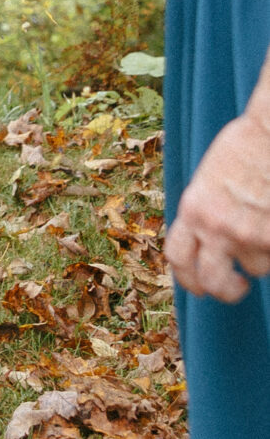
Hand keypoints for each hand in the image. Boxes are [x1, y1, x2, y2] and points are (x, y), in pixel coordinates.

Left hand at [166, 103, 269, 297]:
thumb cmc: (242, 148)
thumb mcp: (209, 180)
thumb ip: (204, 213)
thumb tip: (207, 243)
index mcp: (193, 209)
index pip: (177, 259)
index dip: (187, 280)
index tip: (199, 286)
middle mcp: (217, 227)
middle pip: (214, 282)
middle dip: (225, 291)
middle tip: (236, 284)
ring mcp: (249, 235)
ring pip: (256, 268)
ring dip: (260, 253)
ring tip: (263, 220)